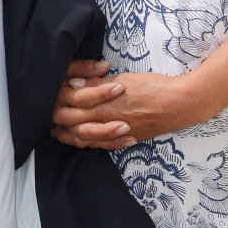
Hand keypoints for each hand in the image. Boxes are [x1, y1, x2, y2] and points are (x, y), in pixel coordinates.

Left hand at [51, 68, 204, 149]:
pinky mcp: (127, 138)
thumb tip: (74, 84)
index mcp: (103, 104)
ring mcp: (117, 133)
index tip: (51, 97)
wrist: (179, 104)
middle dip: (60, 122)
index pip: (73, 106)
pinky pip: (104, 146)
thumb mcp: (123, 80)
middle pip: (75, 125)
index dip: (60, 102)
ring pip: (87, 139)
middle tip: (48, 118)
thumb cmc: (153, 87)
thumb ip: (97, 85)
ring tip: (59, 133)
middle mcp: (107, 121)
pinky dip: (91, 144)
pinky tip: (86, 141)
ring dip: (70, 136)